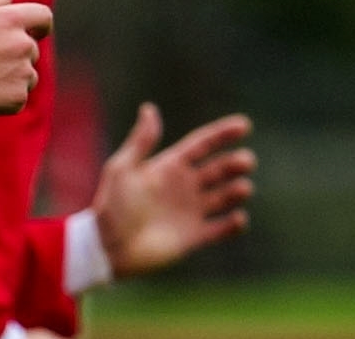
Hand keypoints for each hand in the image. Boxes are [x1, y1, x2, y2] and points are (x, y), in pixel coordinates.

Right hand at [0, 0, 52, 116]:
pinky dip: (6, 95)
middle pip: (31, 48)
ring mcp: (22, 73)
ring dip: (13, 75)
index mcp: (11, 19)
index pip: (44, 17)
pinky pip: (20, 95)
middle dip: (14, 52)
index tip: (30, 31)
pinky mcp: (18, 97)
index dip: (38, 24)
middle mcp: (22, 44)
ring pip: (28, 74)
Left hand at [93, 102, 255, 277]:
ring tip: (242, 188)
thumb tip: (149, 108)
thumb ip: (141, 141)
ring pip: (224, 197)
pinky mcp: (194, 236)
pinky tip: (238, 218)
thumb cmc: (111, 204)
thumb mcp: (123, 168)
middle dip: (235, 163)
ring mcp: (191, 211)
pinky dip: (233, 225)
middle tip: (246, 161)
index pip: (202, 145)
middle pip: (218, 169)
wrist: (108, 245)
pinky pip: (220, 229)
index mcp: (169, 166)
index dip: (223, 134)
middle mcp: (184, 186)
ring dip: (236, 191)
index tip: (244, 125)